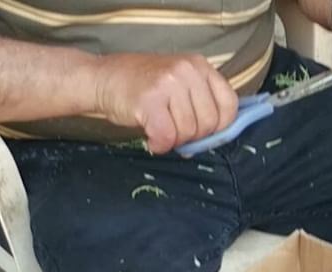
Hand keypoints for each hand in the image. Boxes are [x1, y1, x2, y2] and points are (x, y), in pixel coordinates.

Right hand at [94, 53, 238, 153]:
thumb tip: (217, 139)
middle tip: (174, 129)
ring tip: (159, 128)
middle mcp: (188, 70)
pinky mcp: (150, 100)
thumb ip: (202, 104)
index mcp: (200, 66)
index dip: (219, 127)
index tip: (202, 132)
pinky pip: (167, 137)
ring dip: (174, 140)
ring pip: (188, 132)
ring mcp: (169, 83)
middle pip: (209, 123)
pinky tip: (151, 138)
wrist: (101, 78)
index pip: (229, 106)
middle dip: (193, 136)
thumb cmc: (144, 88)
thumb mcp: (181, 85)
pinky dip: (159, 145)